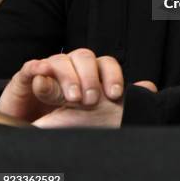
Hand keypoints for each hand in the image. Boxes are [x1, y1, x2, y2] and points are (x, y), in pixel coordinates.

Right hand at [0, 49, 124, 126]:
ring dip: (68, 76)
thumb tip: (149, 88)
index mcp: (93, 72)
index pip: (106, 64)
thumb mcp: (100, 112)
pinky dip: (37, 68)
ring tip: (73, 97)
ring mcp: (51, 69)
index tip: (115, 95)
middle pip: (84, 57)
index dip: (112, 76)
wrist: (37, 122)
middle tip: (91, 100)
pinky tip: (41, 75)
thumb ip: (123, 101)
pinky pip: (32, 67)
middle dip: (90, 77)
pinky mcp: (29, 76)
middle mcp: (74, 66)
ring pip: (61, 60)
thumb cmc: (72, 116)